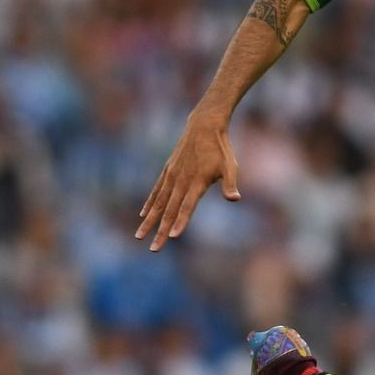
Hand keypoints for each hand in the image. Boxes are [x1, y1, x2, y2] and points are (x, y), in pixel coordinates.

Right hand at [136, 114, 240, 250]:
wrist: (204, 125)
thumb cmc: (220, 148)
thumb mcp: (230, 165)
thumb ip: (230, 183)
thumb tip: (235, 199)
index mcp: (196, 182)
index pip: (187, 206)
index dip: (181, 222)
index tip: (173, 237)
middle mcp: (181, 181)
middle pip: (169, 210)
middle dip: (160, 231)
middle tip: (153, 249)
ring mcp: (172, 176)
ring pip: (158, 202)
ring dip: (149, 221)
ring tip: (139, 236)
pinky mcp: (168, 171)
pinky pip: (156, 190)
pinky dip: (150, 203)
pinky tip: (144, 214)